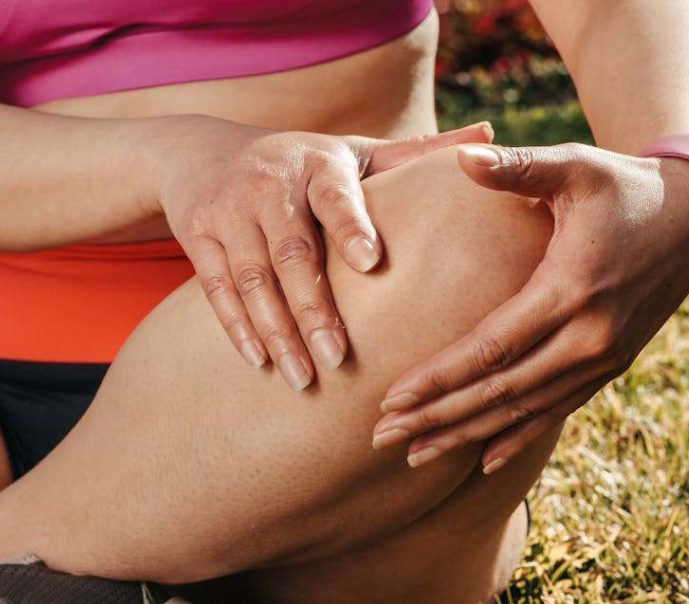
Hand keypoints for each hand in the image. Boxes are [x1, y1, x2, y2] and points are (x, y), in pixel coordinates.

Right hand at [155, 119, 492, 389]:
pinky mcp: (196, 234)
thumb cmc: (301, 162)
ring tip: (302, 379)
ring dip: (276, 331)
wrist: (200, 151)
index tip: (372, 262)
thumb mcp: (353, 150)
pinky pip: (216, 288)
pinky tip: (258, 362)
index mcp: (318, 163)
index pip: (336, 195)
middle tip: (339, 359)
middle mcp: (270, 183)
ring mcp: (228, 210)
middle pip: (291, 252)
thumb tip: (492, 139)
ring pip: (252, 278)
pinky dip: (236, 327)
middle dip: (314, 309)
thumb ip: (416, 154)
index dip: (350, 226)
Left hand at [371, 142, 688, 471]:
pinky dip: (517, 435)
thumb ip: (518, 167)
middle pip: (500, 392)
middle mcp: (589, 336)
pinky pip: (557, 410)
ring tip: (416, 456)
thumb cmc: (623, 185)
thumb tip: (462, 156)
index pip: (491, 348)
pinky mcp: (611, 365)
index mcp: (571, 289)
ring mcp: (604, 358)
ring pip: (524, 410)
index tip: (391, 399)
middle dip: (438, 418)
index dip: (439, 377)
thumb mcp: (575, 166)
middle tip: (383, 438)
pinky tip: (483, 459)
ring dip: (468, 436)